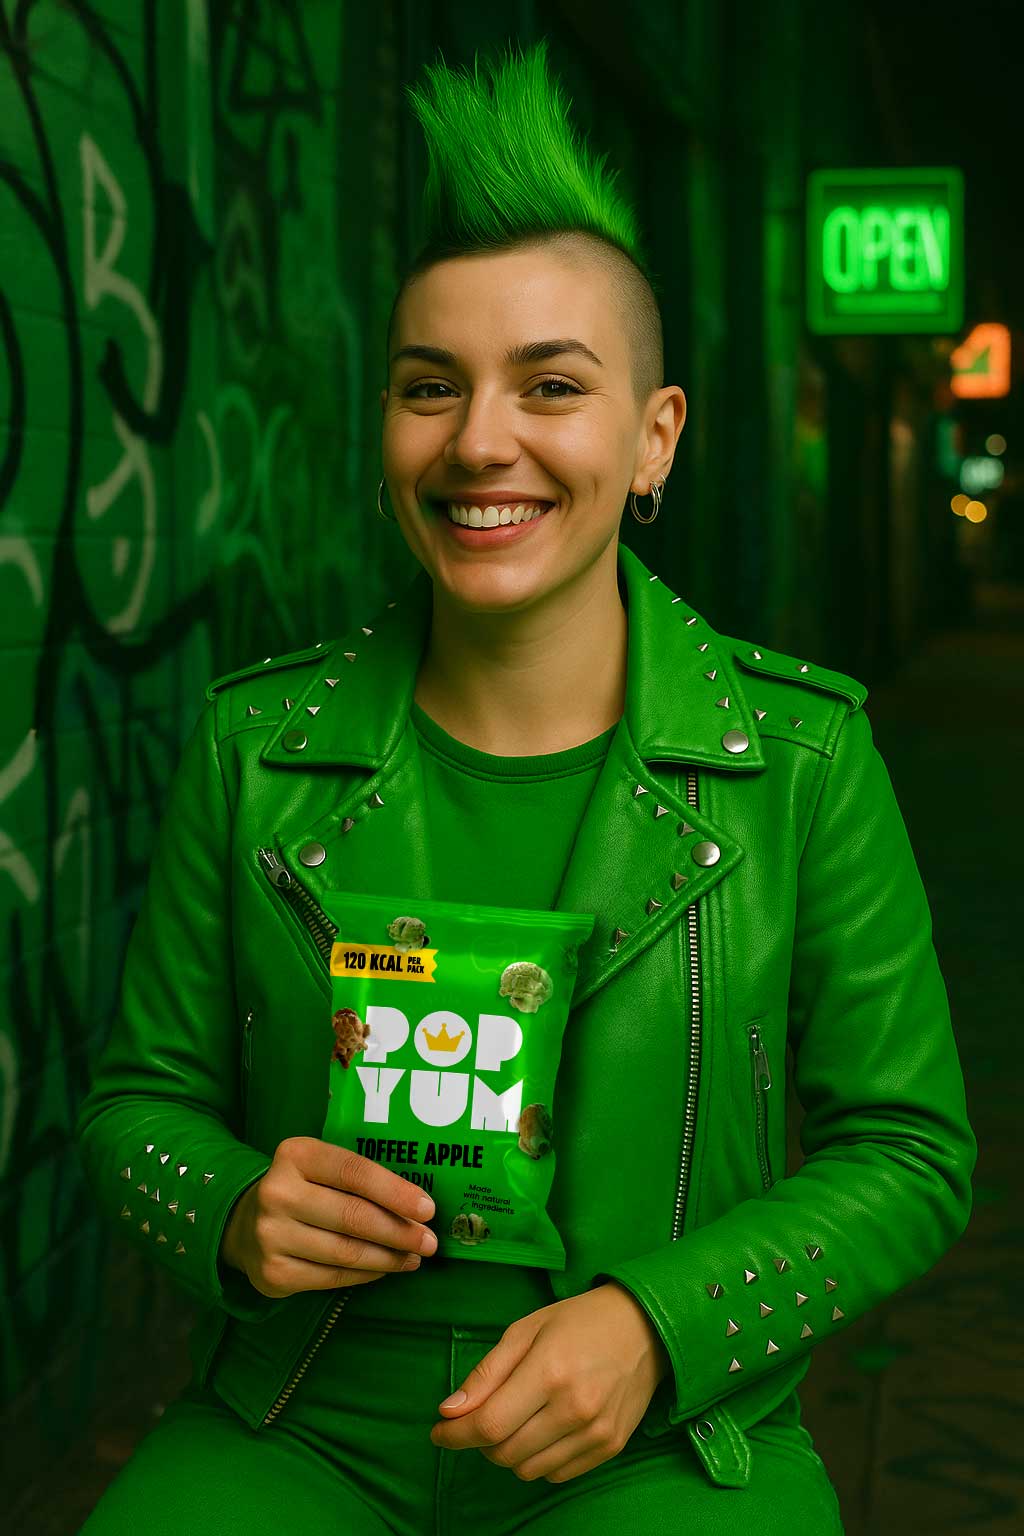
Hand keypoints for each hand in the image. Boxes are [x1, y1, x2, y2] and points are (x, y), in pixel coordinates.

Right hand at [219, 1137, 437, 1296]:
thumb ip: (359, 1180)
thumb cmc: (303, 1188)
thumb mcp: (322, 1167)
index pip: (354, 1172)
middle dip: (399, 1231)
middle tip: (429, 1242)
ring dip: (388, 1258)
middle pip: (353, 1216)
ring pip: (346, 1252)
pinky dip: (365, 1275)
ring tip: (412, 1258)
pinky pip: (331, 1278)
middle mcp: (278, 1193)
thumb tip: (417, 1209)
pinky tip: (383, 1269)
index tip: (428, 1209)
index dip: (395, 1192)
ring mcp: (271, 1236)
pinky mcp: (272, 1273)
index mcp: (296, 1155)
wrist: (244, 1223)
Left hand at [429, 1281, 670, 1483]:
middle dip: (480, 1441)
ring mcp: (595, 1432)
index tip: (439, 1432)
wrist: (645, 1327)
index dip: (455, 1435)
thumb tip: (449, 1411)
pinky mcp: (610, 1446)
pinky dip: (538, 1460)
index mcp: (549, 1371)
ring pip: (527, 1469)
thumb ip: (487, 1373)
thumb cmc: (579, 1321)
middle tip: (481, 1417)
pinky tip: (541, 1430)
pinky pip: (556, 1474)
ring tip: (515, 1420)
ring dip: (508, 1452)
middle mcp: (574, 1408)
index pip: (489, 1424)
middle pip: (505, 1452)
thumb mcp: (526, 1330)